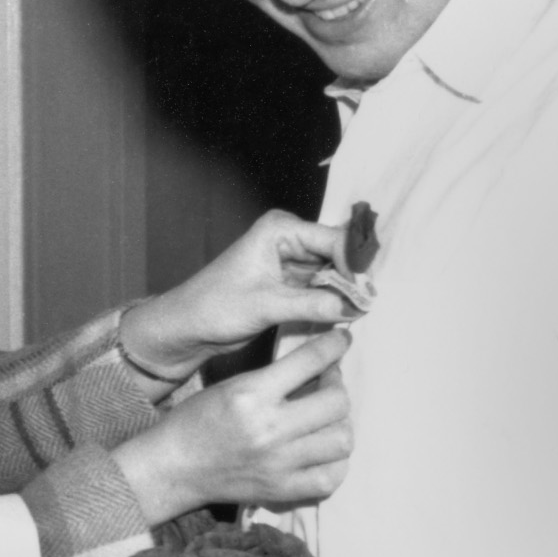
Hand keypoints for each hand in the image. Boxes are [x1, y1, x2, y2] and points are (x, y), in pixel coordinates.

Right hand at [110, 328, 353, 523]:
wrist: (174, 467)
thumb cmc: (197, 420)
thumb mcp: (230, 386)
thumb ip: (273, 377)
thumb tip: (320, 365)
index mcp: (250, 394)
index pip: (309, 361)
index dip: (334, 345)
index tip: (342, 340)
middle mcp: (269, 429)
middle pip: (336, 402)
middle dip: (338, 387)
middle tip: (328, 383)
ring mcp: (278, 463)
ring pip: (342, 439)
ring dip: (340, 424)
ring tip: (327, 419)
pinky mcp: (282, 490)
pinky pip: (332, 476)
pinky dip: (335, 462)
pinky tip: (323, 451)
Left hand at [123, 210, 356, 376]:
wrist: (188, 327)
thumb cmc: (213, 307)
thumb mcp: (266, 306)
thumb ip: (313, 304)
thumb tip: (356, 306)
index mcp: (280, 229)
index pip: (335, 239)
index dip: (354, 265)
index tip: (367, 294)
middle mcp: (291, 239)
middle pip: (340, 255)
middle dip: (355, 280)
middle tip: (369, 306)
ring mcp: (294, 261)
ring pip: (336, 274)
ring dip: (347, 293)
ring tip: (361, 313)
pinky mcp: (294, 283)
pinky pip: (326, 289)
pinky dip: (336, 302)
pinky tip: (346, 316)